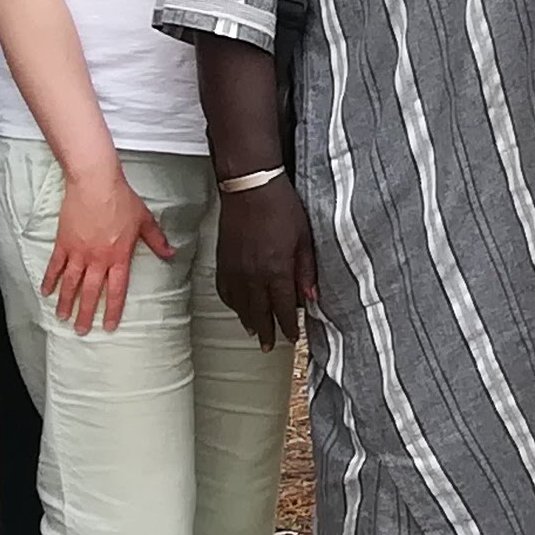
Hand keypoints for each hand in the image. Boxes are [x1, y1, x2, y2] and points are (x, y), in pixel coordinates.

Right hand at [42, 161, 176, 332]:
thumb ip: (157, 240)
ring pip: (70, 284)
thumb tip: (170, 253)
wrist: (95, 184)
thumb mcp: (145, 220)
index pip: (116, 290)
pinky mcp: (63, 243)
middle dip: (85, 314)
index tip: (109, 326)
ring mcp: (78, 252)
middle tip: (81, 331)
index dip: (113, 310)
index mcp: (118, 257)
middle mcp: (97, 259)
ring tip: (62, 317)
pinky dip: (49, 280)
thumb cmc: (121, 200)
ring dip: (66, 302)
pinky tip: (46, 292)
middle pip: (90, 293)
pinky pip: (55, 266)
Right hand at [215, 177, 317, 348]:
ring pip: (240, 305)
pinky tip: (238, 307)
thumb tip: (312, 297)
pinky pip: (225, 291)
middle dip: (266, 332)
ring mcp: (234, 269)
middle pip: (259, 313)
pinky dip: (232, 303)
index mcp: (276, 270)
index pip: (282, 309)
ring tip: (255, 332)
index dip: (288, 327)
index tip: (292, 338)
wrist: (249, 188)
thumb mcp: (304, 238)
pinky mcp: (223, 261)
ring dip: (248, 321)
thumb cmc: (281, 209)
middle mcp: (253, 275)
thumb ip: (307, 270)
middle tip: (270, 346)